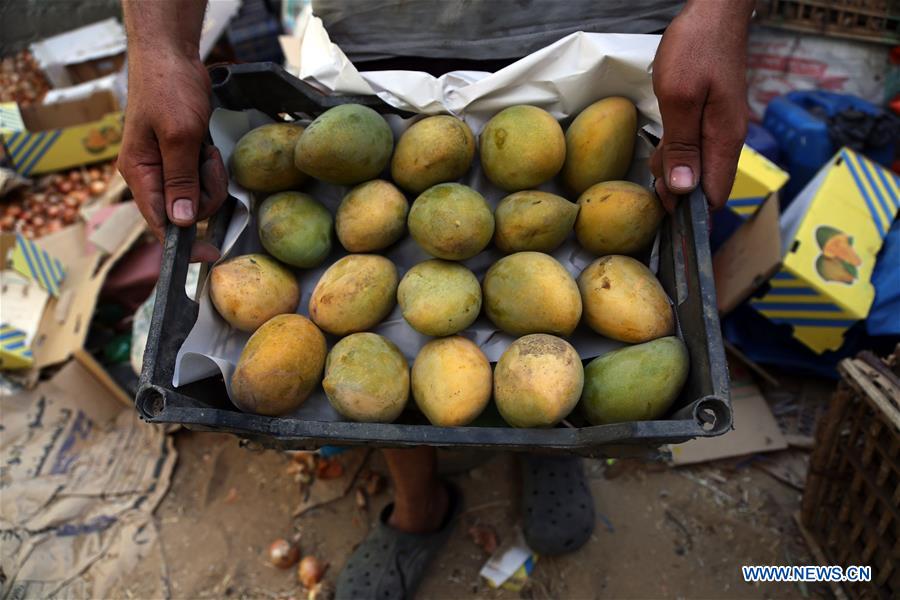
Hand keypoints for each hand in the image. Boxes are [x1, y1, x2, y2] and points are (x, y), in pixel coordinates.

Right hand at [117, 50, 226, 261]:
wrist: (171, 57)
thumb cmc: (168, 90)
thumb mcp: (179, 136)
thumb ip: (181, 180)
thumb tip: (183, 221)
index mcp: (140, 174)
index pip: (159, 223)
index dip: (185, 243)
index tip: (210, 255)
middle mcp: (151, 176)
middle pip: (187, 211)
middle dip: (207, 193)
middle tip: (208, 161)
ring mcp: (168, 168)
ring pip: (200, 196)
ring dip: (212, 178)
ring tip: (207, 150)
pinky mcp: (185, 159)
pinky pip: (204, 179)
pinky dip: (212, 168)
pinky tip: (209, 147)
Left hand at [650, 1, 752, 211]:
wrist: (714, 10)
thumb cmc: (695, 47)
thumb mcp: (679, 97)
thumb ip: (682, 146)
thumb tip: (684, 190)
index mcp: (725, 139)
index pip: (715, 196)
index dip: (689, 212)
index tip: (662, 211)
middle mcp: (728, 139)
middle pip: (705, 186)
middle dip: (677, 192)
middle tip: (652, 180)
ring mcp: (720, 128)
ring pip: (697, 168)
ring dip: (674, 171)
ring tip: (655, 157)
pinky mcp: (711, 118)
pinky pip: (694, 148)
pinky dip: (676, 153)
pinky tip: (662, 145)